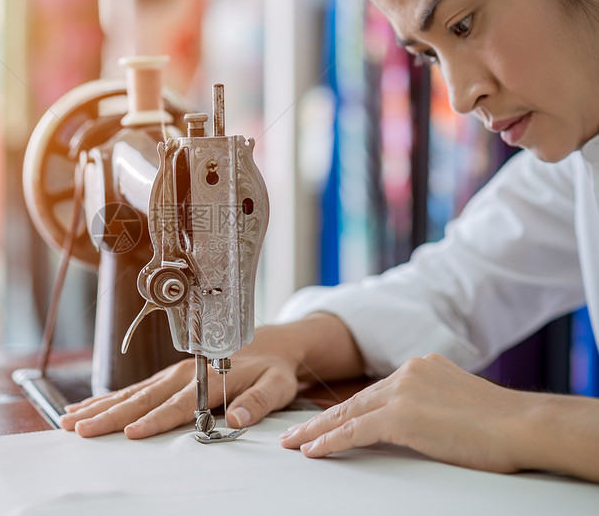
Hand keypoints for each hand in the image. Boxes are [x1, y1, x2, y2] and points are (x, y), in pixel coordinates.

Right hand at [59, 314, 363, 438]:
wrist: (270, 344)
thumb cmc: (272, 368)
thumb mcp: (277, 385)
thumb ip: (258, 402)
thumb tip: (237, 419)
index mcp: (207, 378)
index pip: (177, 405)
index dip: (154, 420)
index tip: (130, 434)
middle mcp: (182, 375)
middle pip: (141, 399)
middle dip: (108, 415)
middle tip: (80, 430)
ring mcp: (170, 375)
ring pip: (129, 393)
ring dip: (99, 407)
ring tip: (71, 420)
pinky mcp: (165, 378)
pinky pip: (132, 389)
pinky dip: (106, 398)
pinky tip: (87, 407)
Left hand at [279, 353, 536, 472]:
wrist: (524, 425)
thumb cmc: (502, 424)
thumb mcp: (457, 403)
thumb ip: (429, 403)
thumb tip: (413, 421)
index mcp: (421, 367)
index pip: (374, 392)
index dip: (347, 409)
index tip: (327, 420)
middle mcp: (408, 372)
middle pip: (354, 400)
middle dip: (321, 419)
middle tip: (294, 433)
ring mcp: (403, 391)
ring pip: (348, 413)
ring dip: (317, 431)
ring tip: (294, 444)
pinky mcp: (402, 415)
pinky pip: (355, 430)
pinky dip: (331, 442)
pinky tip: (313, 451)